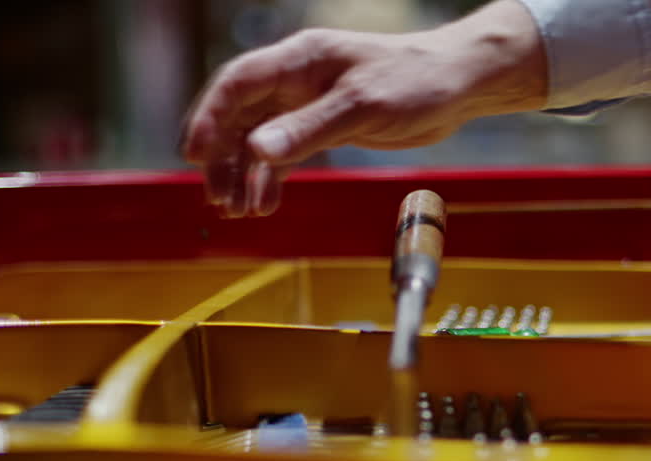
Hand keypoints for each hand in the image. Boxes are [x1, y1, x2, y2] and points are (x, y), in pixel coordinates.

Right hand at [181, 0, 546, 216]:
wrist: (457, 84)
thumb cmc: (416, 79)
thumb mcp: (361, 106)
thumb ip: (309, 129)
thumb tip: (259, 151)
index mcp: (300, 60)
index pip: (237, 84)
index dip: (209, 117)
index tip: (193, 153)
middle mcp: (297, 80)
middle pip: (239, 116)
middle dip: (222, 157)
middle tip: (216, 196)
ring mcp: (308, 104)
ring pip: (258, 139)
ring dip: (244, 174)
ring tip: (237, 210)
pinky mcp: (325, 126)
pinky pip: (284, 154)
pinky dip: (271, 179)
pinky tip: (264, 205)